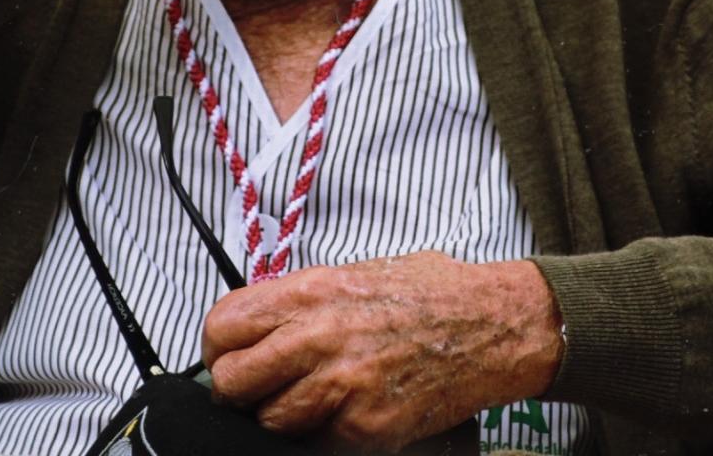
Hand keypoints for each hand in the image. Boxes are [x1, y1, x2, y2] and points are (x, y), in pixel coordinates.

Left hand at [202, 252, 563, 452]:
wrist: (492, 324)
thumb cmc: (430, 295)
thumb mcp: (354, 275)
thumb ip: (300, 303)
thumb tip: (256, 331)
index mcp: (309, 293)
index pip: (222, 328)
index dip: (220, 350)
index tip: (230, 359)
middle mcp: (317, 338)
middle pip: (232, 382)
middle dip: (239, 392)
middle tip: (259, 391)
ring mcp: (341, 387)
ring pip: (270, 421)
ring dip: (282, 419)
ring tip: (311, 403)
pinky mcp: (365, 428)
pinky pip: (316, 445)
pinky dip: (323, 438)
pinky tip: (346, 416)